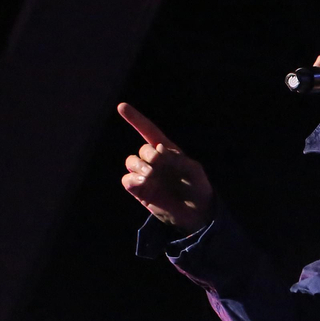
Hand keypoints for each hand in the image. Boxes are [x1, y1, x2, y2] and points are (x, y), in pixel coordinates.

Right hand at [118, 103, 212, 231]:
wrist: (196, 214)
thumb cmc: (198, 188)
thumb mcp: (194, 170)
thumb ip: (177, 158)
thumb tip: (157, 149)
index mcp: (167, 152)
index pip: (149, 131)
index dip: (136, 119)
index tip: (121, 106)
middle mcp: (154, 162)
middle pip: (142, 149)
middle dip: (149, 154)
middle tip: (158, 164)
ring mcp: (146, 176)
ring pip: (131, 161)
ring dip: (140, 166)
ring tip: (152, 176)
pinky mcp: (139, 191)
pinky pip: (127, 179)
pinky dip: (133, 179)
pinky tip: (145, 182)